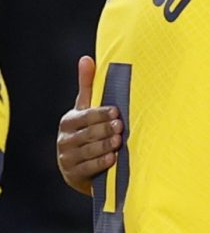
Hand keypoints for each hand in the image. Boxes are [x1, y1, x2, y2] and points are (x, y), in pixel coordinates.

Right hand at [57, 56, 119, 194]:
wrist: (82, 167)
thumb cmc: (88, 131)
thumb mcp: (86, 109)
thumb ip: (88, 86)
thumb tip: (86, 58)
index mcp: (69, 121)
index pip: (85, 116)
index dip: (100, 114)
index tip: (116, 112)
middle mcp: (65, 139)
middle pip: (88, 133)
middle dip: (105, 130)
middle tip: (120, 127)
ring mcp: (67, 158)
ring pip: (89, 150)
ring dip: (104, 146)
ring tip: (118, 142)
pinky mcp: (73, 174)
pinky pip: (88, 168)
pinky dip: (101, 163)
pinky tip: (112, 158)